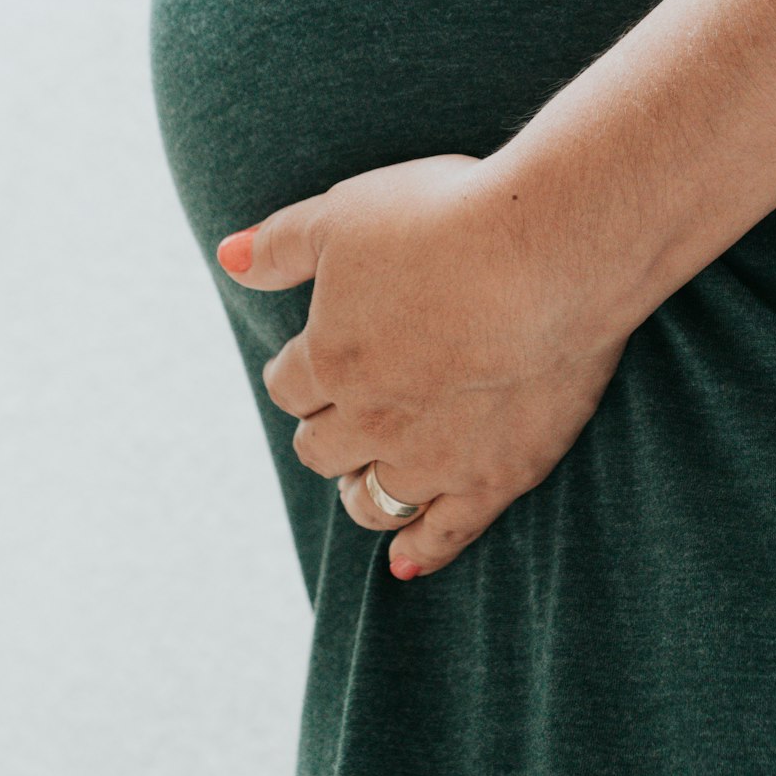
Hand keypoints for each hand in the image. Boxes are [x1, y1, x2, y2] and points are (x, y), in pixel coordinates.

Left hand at [216, 152, 630, 578]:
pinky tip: (404, 561)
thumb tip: (228, 257)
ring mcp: (434, 456)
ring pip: (375, 498)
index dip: (298, 371)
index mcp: (330, 358)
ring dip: (363, 488)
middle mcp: (371, 419)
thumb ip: (281, 244)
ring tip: (369, 476)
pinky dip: (420, 552)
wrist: (547, 252)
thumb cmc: (444, 219)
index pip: (289, 385)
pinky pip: (445, 533)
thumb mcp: (345, 214)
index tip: (313, 359)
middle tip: (345, 412)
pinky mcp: (496, 476)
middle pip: (323, 447)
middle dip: (327, 429)